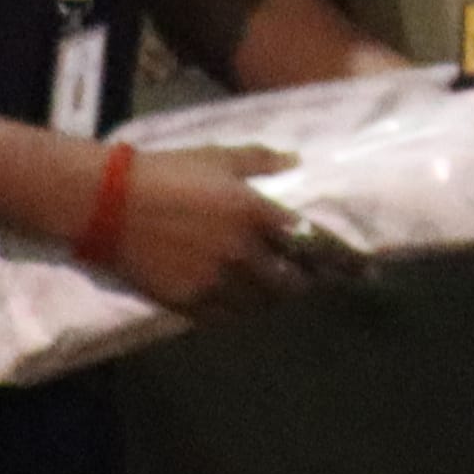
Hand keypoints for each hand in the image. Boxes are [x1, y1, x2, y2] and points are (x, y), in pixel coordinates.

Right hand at [94, 144, 347, 316]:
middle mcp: (242, 251)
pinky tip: (244, 304)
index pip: (313, 242)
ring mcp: (215, 280)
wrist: (108, 203)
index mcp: (255, 212)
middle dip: (308, 283)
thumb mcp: (219, 156)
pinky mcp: (188, 301)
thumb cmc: (168, 171)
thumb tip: (295, 161)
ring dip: (275, 300)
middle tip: (314, 281)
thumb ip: (261, 161)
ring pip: (262, 304)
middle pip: (292, 282)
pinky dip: (242, 312)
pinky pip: (228, 317)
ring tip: (279, 293)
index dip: (342, 259)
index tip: (364, 268)